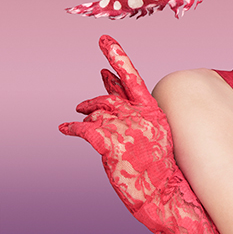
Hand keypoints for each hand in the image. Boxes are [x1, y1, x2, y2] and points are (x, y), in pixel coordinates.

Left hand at [59, 35, 177, 233]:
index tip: (105, 40)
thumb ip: (136, 116)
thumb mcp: (154, 136)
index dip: (118, 57)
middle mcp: (140, 115)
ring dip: (88, 116)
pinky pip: (84, 129)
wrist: (165, 193)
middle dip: (98, 90)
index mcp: (153, 112)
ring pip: (97, 113)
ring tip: (83, 117)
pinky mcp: (111, 143)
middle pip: (112, 94)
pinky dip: (72, 128)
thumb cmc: (160, 170)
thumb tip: (115, 101)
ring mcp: (126, 127)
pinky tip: (66, 128)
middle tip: (89, 87)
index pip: (133, 79)